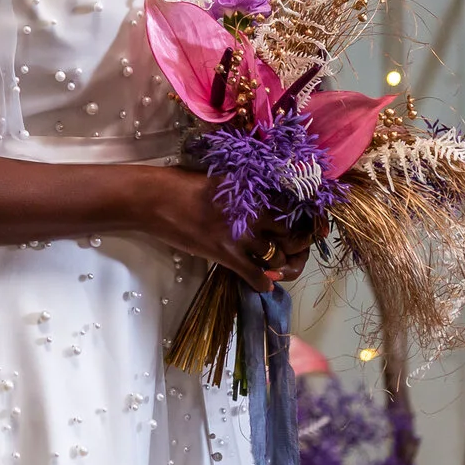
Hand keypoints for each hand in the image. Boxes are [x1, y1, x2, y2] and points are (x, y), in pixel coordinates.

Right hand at [140, 169, 315, 293]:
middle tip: (295, 250)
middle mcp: (253, 214)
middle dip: (298, 246)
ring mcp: (240, 236)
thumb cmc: (182, 183)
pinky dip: (263, 283)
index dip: (305, 220)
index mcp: (253, 192)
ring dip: (282, 265)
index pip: (292, 208)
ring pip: (277, 257)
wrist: (155, 200)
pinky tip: (265, 284)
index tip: (309, 226)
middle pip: (292, 235)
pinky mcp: (225, 255)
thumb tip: (259, 197)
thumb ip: (243, 189)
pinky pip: (255, 275)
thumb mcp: (220, 179)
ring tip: (278, 266)